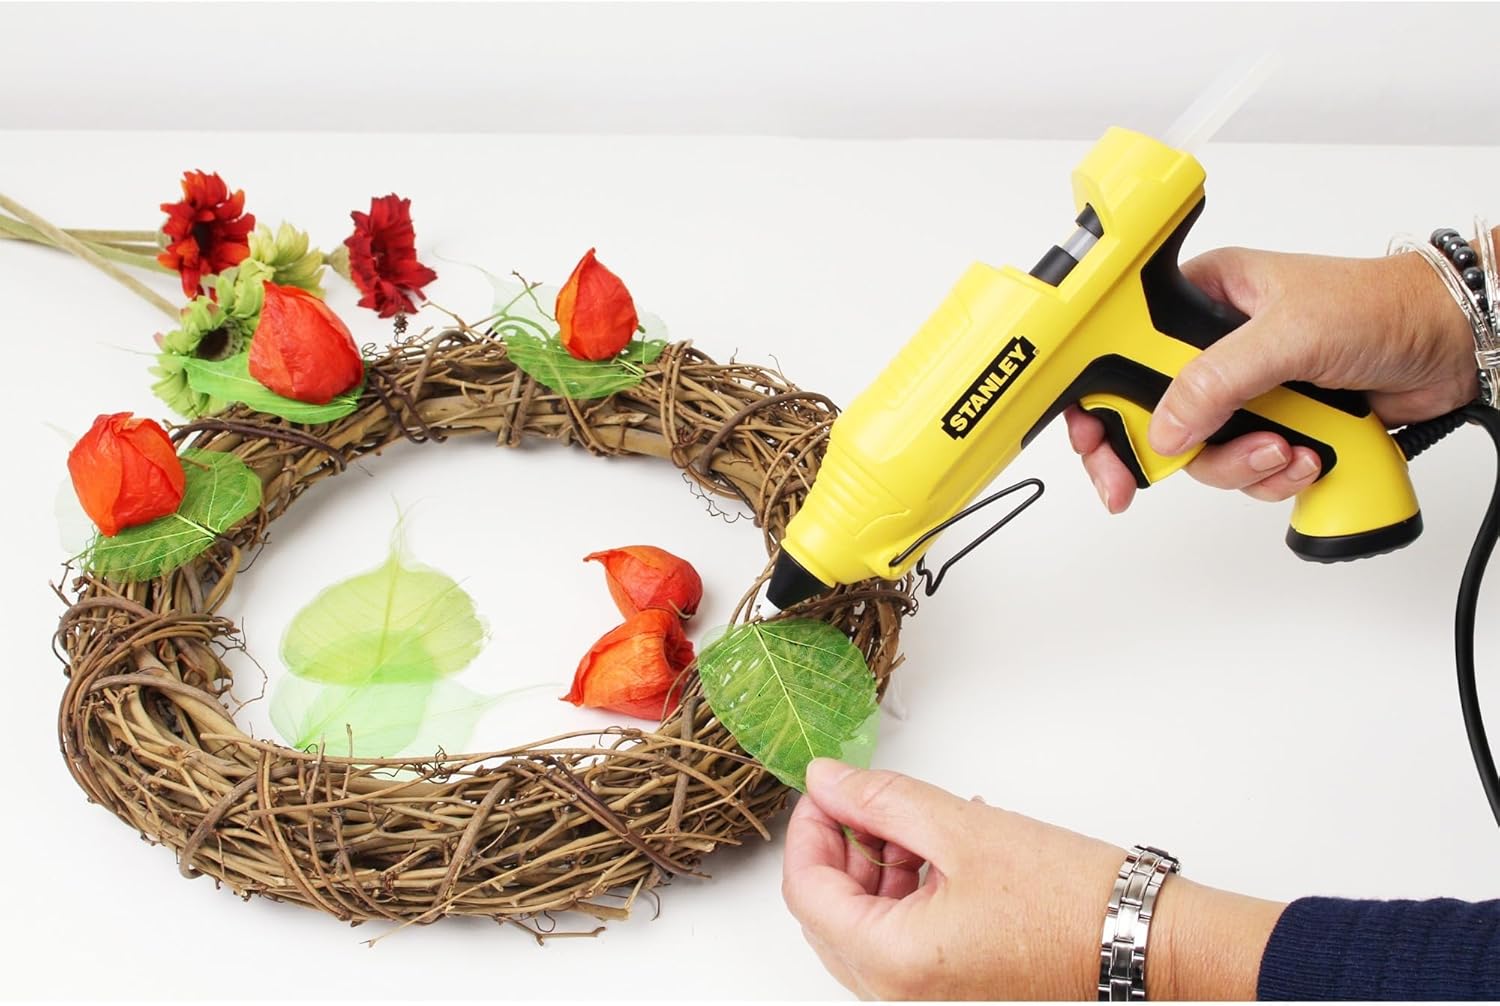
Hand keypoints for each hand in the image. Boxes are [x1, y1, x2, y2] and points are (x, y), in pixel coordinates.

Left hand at [782, 758, 1284, 999]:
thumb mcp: (961, 830)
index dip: (809, 829)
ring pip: (865, 925)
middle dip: (840, 847)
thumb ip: (881, 800)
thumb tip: (827, 780)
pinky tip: (938, 849)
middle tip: (864, 797)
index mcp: (893, 962)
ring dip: (875, 866)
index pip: (808, 892)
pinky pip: (902, 939)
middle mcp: (901, 994)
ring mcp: (926, 998)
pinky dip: (906, 891)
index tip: (826, 788)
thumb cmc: (1072, 901)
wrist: (1147, 945)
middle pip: (830, 913)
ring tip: (914, 820)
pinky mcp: (952, 990)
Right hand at [1066, 246, 1479, 512]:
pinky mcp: (1276, 425)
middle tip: (1163, 478)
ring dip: (1242, 465)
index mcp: (1201, 300)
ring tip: (1287, 450)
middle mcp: (1214, 347)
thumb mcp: (1289, 334)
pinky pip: (1246, 470)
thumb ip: (1218, 379)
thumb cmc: (1382, 306)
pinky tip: (1311, 455)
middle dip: (1179, 450)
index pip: (1122, 351)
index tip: (1098, 445)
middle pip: (1155, 414)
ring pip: (1203, 453)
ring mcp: (1245, 391)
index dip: (1100, 400)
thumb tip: (1166, 429)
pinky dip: (1275, 475)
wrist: (1453, 344)